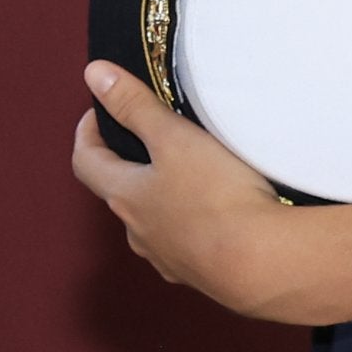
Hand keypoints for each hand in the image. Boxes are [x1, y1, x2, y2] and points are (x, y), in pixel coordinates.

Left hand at [73, 64, 318, 321]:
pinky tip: (216, 217)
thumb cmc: (216, 197)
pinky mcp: (202, 277)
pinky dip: (192, 227)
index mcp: (124, 197)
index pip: (86, 162)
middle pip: (119, 193)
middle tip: (147, 139)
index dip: (87, 133)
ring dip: (161, 199)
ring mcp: (169, 260)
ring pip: (153, 223)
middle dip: (127, 165)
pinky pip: (187, 246)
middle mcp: (138, 234)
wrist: (264, 265)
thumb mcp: (174, 138)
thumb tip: (94, 74)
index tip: (99, 112)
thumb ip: (134, 105)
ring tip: (187, 175)